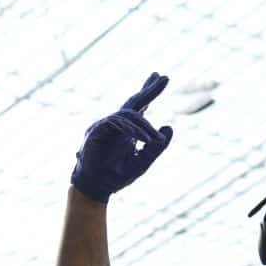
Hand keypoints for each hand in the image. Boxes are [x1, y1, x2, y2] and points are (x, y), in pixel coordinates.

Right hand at [70, 72, 173, 202]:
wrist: (97, 188)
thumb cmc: (116, 176)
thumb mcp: (142, 162)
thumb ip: (156, 147)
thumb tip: (169, 127)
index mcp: (127, 130)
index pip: (140, 106)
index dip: (149, 91)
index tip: (161, 77)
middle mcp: (116, 124)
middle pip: (134, 102)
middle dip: (149, 90)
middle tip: (164, 78)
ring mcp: (105, 126)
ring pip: (128, 115)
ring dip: (145, 126)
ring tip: (155, 140)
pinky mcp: (96, 132)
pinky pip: (115, 123)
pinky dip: (131, 130)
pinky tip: (143, 138)